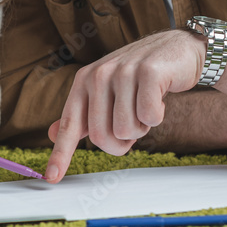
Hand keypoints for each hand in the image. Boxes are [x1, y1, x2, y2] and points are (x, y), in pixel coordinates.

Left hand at [45, 30, 205, 182]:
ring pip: (127, 130)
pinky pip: (149, 117)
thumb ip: (82, 115)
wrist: (175, 49)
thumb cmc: (138, 77)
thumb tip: (51, 134)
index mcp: (83, 82)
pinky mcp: (149, 72)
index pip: (69, 125)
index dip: (60, 154)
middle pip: (102, 138)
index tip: (51, 178)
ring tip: (145, 104)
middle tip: (133, 122)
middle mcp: (98, 75)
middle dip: (121, 142)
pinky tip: (159, 97)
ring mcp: (122, 72)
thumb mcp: (106, 93)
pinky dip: (157, 115)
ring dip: (142, 127)